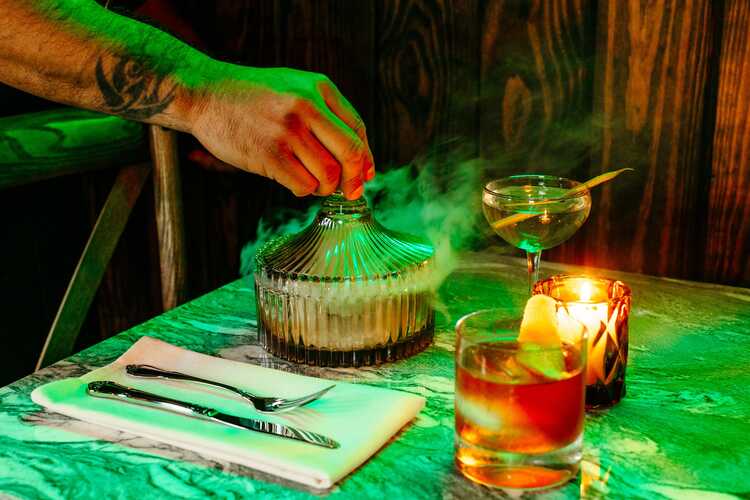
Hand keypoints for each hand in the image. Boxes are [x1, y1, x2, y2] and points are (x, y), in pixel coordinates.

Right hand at [187, 64, 373, 198]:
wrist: (205, 94)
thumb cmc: (254, 98)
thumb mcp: (296, 89)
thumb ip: (327, 116)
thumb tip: (361, 163)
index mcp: (320, 88)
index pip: (358, 129)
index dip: (365, 159)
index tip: (364, 176)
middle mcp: (308, 106)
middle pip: (351, 154)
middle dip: (354, 180)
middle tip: (349, 192)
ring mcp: (288, 130)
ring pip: (328, 174)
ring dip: (324, 186)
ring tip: (311, 181)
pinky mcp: (269, 154)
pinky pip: (303, 185)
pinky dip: (303, 190)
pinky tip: (292, 181)